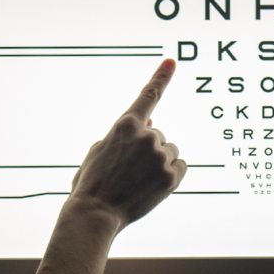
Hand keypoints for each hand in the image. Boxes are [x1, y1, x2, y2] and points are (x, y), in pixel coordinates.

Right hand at [67, 58, 184, 229]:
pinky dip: (171, 175)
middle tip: (129, 172)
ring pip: (170, 152)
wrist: (95, 213)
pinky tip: (152, 187)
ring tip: (138, 181)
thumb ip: (125, 134)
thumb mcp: (100, 150)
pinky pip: (180, 167)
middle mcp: (146, 135)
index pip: (148, 96)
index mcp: (125, 124)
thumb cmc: (92, 183)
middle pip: (160, 136)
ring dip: (160, 163)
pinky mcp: (171, 176)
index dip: (161, 76)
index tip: (173, 61)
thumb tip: (153, 123)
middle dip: (149, 150)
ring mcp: (160, 155)